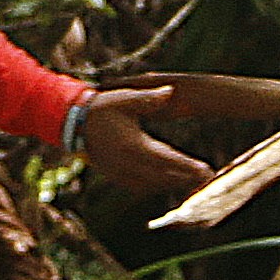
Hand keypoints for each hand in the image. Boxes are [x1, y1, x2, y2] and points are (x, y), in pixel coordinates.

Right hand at [72, 79, 210, 199]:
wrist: (73, 124)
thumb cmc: (102, 108)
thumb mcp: (125, 98)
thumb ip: (149, 98)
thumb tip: (171, 92)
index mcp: (134, 145)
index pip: (168, 160)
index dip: (189, 167)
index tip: (207, 171)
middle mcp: (128, 163)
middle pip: (164, 177)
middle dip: (187, 179)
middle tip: (207, 179)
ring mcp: (120, 172)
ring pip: (153, 185)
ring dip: (173, 184)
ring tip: (192, 181)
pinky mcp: (115, 176)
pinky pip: (139, 187)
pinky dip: (155, 187)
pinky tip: (166, 183)